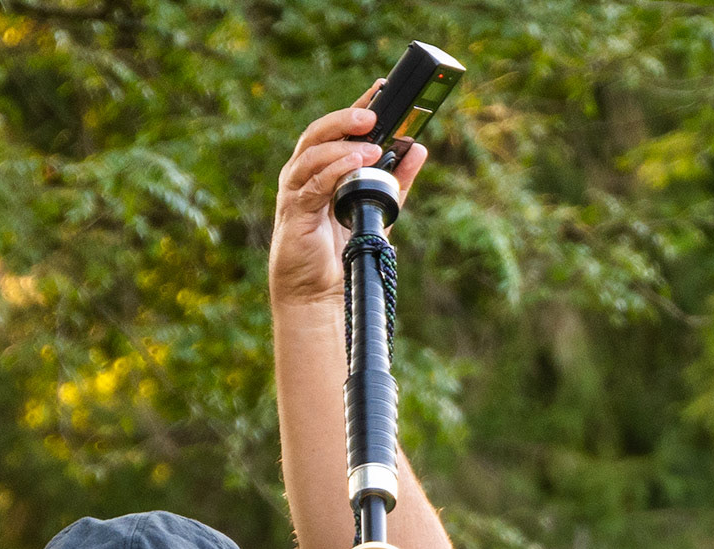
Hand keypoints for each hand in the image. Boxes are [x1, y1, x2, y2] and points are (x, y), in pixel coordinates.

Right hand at [271, 94, 428, 308]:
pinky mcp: (294, 211)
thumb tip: (419, 150)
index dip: (358, 107)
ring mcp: (295, 190)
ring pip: (313, 152)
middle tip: (373, 113)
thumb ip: (395, 181)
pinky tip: (355, 162)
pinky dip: (335, 170)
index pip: (338, 128)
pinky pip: (313, 183)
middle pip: (319, 132)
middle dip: (346, 118)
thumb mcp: (376, 210)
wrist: (316, 293)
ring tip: (371, 143)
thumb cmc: (340, 251)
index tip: (381, 89)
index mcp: (321, 168)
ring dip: (342, 143)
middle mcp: (304, 173)